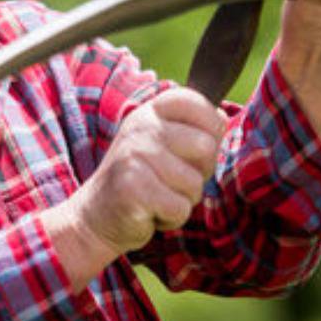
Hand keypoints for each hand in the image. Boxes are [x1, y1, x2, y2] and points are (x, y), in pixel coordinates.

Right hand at [65, 89, 226, 255]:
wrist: (96, 215)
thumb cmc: (140, 180)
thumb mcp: (161, 144)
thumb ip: (191, 129)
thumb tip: (223, 117)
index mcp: (148, 113)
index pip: (193, 102)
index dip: (210, 126)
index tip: (193, 148)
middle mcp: (140, 128)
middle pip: (206, 146)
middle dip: (200, 172)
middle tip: (172, 178)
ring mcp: (134, 156)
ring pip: (195, 183)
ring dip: (184, 199)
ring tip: (158, 196)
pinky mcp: (133, 189)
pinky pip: (180, 208)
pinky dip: (172, 218)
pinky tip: (151, 211)